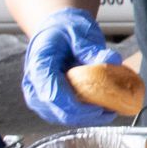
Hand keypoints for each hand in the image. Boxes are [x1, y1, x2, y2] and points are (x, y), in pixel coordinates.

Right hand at [21, 7, 120, 125]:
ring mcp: (38, 95)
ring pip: (60, 118)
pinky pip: (63, 115)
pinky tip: (100, 108)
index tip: (100, 108)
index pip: (53, 94)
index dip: (76, 107)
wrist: (54, 30)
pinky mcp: (46, 101)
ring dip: (85, 118)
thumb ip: (93, 49)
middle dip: (86, 116)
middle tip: (112, 111)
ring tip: (110, 110)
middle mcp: (33, 84)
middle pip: (57, 112)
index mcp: (39, 65)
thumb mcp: (80, 33)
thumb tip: (113, 61)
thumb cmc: (65, 30)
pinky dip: (82, 115)